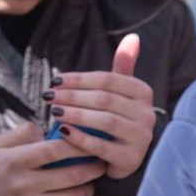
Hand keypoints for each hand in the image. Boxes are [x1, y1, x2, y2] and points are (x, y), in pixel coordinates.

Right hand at [0, 122, 106, 195]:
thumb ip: (23, 132)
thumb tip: (49, 130)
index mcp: (14, 161)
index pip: (54, 150)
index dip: (77, 144)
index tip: (89, 140)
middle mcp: (23, 185)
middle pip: (71, 174)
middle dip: (93, 166)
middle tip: (101, 160)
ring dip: (88, 187)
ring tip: (92, 179)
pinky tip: (69, 195)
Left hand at [41, 33, 155, 179]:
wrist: (127, 158)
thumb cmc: (119, 118)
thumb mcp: (121, 92)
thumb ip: (123, 66)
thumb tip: (133, 36)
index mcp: (142, 92)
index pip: (107, 80)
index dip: (78, 79)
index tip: (54, 81)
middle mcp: (146, 114)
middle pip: (104, 99)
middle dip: (72, 96)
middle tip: (48, 97)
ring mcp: (141, 137)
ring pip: (104, 121)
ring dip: (75, 115)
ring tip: (53, 112)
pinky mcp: (131, 159)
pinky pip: (102, 146)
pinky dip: (81, 138)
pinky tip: (63, 132)